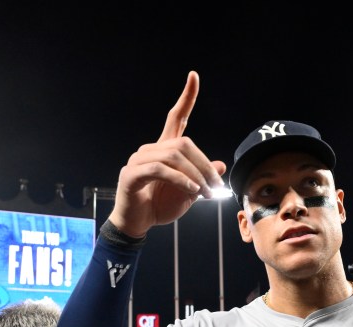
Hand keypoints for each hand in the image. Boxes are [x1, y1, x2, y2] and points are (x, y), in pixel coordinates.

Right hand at [110, 71, 226, 236]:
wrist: (137, 224)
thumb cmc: (160, 207)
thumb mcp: (189, 194)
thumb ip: (202, 179)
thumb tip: (221, 165)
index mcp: (164, 150)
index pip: (175, 118)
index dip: (186, 98)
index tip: (194, 76)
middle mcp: (150, 149)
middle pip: (184, 143)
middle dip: (205, 165)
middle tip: (218, 187)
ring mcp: (138, 160)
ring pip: (174, 156)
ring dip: (196, 175)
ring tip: (207, 193)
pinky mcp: (132, 174)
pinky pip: (160, 170)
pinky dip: (181, 180)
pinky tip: (193, 191)